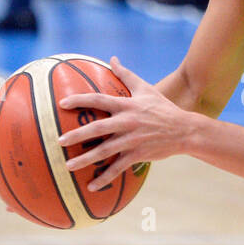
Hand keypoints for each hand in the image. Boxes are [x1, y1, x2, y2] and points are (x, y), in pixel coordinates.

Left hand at [57, 56, 194, 191]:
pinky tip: (91, 186)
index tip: (62, 103)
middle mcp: (127, 122)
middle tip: (59, 140)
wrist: (184, 130)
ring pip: (105, 151)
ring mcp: (132, 140)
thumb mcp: (145, 88)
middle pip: (98, 128)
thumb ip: (126, 74)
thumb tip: (112, 58)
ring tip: (68, 166)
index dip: (80, 100)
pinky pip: (118, 168)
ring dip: (86, 159)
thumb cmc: (162, 107)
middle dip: (77, 135)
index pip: (99, 100)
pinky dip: (105, 178)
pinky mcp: (138, 155)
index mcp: (126, 105)